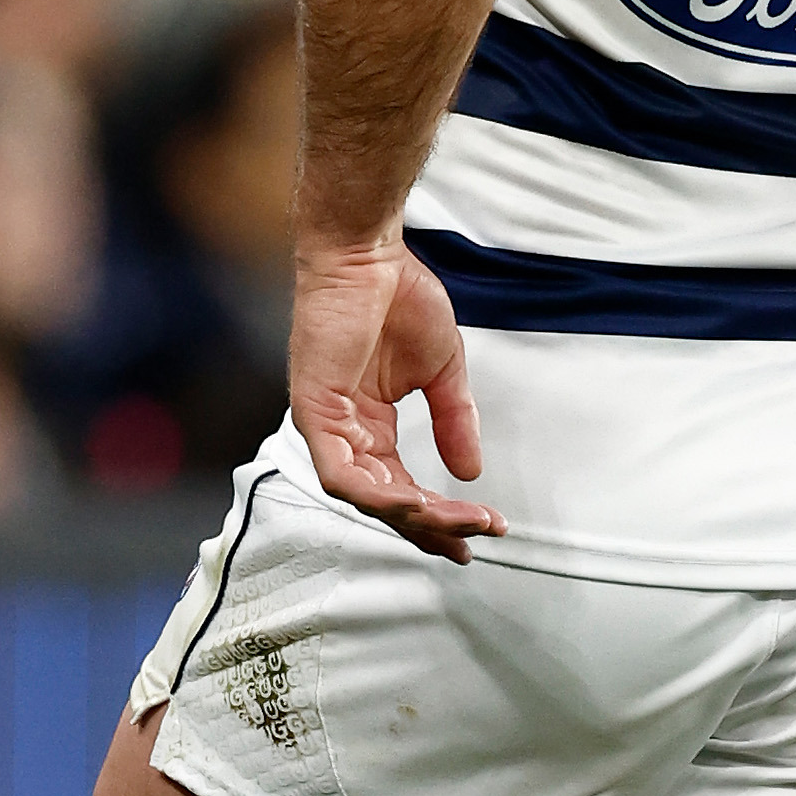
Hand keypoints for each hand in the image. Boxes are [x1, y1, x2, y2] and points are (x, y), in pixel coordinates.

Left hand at [290, 238, 500, 561]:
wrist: (367, 253)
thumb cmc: (397, 296)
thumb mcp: (442, 371)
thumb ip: (454, 420)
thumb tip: (471, 472)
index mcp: (370, 424)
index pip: (402, 488)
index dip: (441, 516)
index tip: (481, 531)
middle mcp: (346, 431)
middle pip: (386, 502)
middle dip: (433, 527)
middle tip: (472, 542)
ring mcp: (327, 424)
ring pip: (366, 497)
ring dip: (414, 515)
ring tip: (458, 522)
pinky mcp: (314, 412)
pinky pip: (339, 473)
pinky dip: (377, 494)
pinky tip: (416, 503)